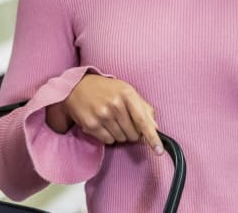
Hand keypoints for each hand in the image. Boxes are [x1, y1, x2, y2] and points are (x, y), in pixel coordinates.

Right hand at [46, 74, 163, 155]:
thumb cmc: (106, 89)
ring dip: (119, 134)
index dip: (152, 137)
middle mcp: (115, 104)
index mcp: (127, 94)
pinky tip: (103, 124)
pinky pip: (108, 141)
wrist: (77, 86)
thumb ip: (143, 108)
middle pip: (133, 134)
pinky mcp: (91, 125)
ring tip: (112, 120)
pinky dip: (108, 136)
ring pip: (121, 139)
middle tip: (123, 121)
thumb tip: (155, 127)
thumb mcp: (127, 91)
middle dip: (132, 132)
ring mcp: (102, 115)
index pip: (143, 120)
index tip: (159, 150)